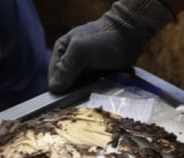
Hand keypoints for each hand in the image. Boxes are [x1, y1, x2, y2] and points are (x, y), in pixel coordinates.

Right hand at [48, 0, 174, 92]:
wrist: (130, 34)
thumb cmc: (104, 39)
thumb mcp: (81, 50)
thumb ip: (67, 68)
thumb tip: (54, 88)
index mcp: (61, 51)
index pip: (53, 77)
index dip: (59, 88)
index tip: (67, 98)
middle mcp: (71, 61)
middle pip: (65, 85)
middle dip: (73, 91)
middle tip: (83, 94)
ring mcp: (84, 69)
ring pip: (78, 89)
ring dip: (85, 92)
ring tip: (94, 90)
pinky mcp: (97, 76)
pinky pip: (91, 89)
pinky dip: (95, 91)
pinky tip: (100, 90)